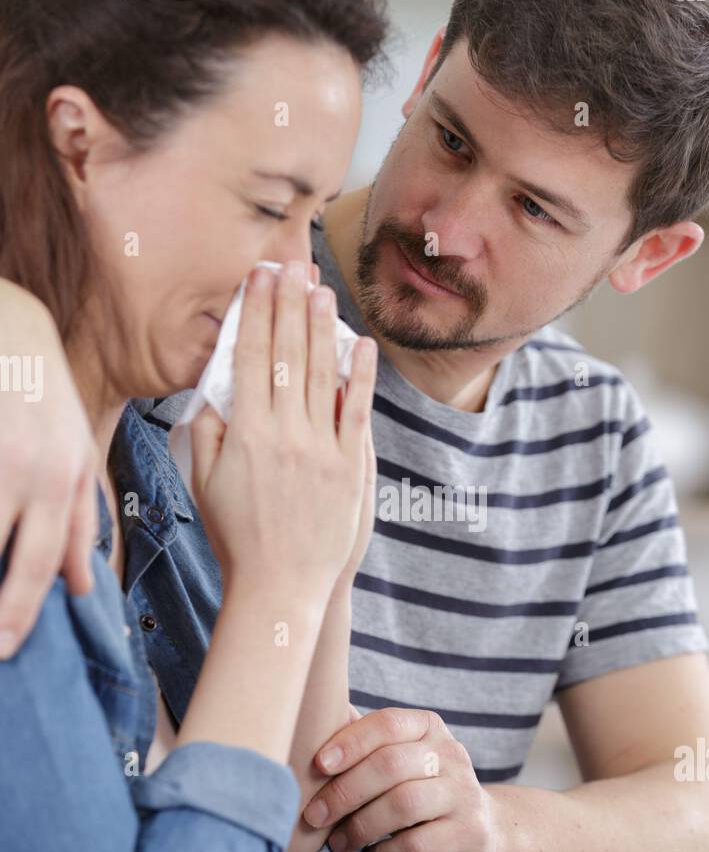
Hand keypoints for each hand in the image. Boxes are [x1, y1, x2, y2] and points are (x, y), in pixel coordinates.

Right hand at [0, 283, 98, 657]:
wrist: (11, 329)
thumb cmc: (44, 398)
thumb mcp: (77, 454)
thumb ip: (80, 521)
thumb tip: (83, 587)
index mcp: (65, 478)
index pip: (46, 558)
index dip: (24, 607)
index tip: (9, 646)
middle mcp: (32, 469)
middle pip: (16, 555)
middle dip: (4, 609)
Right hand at [189, 262, 376, 605]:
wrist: (278, 587)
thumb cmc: (236, 537)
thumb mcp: (204, 484)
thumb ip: (207, 434)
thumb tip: (213, 390)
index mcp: (243, 434)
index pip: (249, 358)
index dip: (255, 312)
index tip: (258, 278)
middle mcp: (282, 434)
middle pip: (286, 354)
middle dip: (288, 304)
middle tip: (291, 264)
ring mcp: (319, 450)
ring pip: (321, 374)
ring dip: (321, 327)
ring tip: (321, 289)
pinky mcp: (349, 468)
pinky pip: (355, 411)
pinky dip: (358, 376)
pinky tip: (361, 345)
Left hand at [304, 708, 500, 851]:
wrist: (480, 833)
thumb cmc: (419, 790)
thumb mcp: (399, 759)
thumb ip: (363, 742)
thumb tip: (310, 721)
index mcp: (428, 728)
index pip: (388, 724)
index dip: (351, 742)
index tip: (318, 765)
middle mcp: (451, 755)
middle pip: (391, 765)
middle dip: (345, 792)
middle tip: (314, 816)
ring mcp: (464, 795)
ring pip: (404, 804)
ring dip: (361, 827)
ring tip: (339, 843)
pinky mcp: (468, 835)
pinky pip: (417, 846)